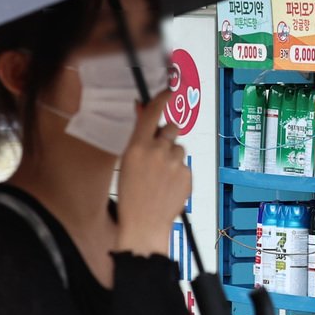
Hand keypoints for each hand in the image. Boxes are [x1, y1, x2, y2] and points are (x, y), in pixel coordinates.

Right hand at [115, 90, 189, 256]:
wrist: (144, 224)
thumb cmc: (131, 196)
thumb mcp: (127, 164)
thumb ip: (139, 142)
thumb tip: (147, 123)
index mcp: (138, 147)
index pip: (153, 113)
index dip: (161, 98)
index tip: (168, 90)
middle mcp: (158, 151)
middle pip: (171, 128)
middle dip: (167, 136)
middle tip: (159, 153)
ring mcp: (175, 163)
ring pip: (179, 148)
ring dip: (173, 156)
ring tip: (161, 176)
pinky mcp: (187, 174)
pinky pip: (184, 165)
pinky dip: (179, 172)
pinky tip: (168, 186)